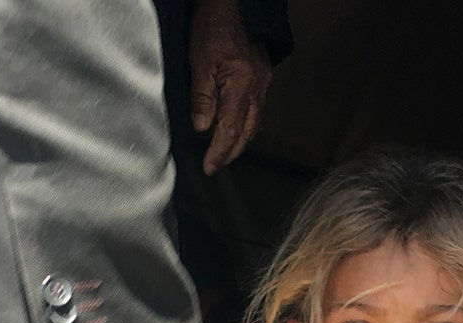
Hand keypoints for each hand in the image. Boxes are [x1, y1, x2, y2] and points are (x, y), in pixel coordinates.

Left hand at [189, 0, 272, 174]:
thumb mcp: (199, 61)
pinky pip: (258, 109)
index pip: (230, 128)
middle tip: (215, 166)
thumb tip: (202, 127)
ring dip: (241, 141)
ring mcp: (263, 82)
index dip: (219, 151)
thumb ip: (202, 96)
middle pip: (247, 131)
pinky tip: (240, 129)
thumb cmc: (212, 28)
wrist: (231, 6)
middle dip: (231, 152)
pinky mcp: (263, 77)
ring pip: (255, 122)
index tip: (209, 166)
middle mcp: (257, 87)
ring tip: (226, 153)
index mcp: (240, 84)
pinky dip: (248, 125)